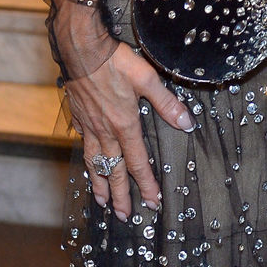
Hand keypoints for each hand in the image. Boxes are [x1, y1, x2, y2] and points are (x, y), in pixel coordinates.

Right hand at [65, 41, 194, 218]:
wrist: (82, 51)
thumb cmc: (116, 62)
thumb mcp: (148, 79)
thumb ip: (167, 104)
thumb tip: (188, 123)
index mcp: (125, 125)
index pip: (138, 162)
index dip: (147, 184)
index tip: (152, 202)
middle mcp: (106, 131)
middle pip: (115, 171)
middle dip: (121, 195)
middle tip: (124, 216)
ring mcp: (89, 126)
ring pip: (95, 163)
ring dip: (100, 184)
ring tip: (103, 201)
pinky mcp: (78, 117)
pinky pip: (84, 145)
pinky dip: (88, 159)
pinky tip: (90, 162)